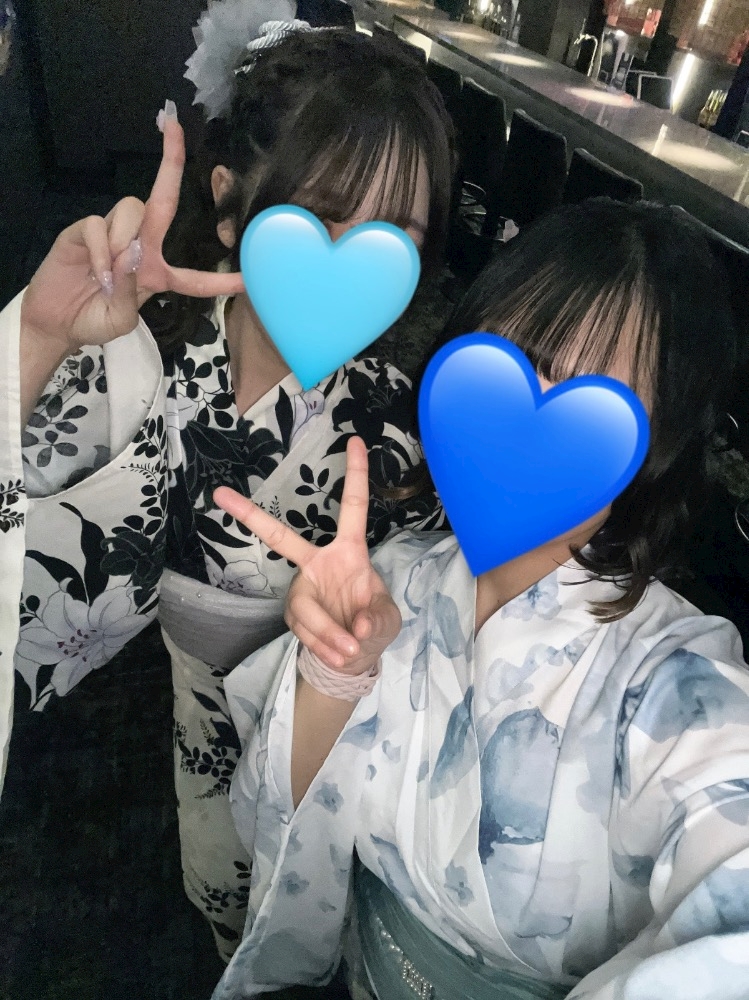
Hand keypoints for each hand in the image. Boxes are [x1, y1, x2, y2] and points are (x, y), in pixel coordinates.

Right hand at [21, 105, 244, 353]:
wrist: (56, 322)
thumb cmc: (93, 320)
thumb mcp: (122, 319)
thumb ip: (132, 292)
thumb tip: (131, 253)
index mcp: (157, 274)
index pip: (195, 279)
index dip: (219, 282)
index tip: (246, 282)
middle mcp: (140, 246)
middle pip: (163, 200)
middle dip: (172, 160)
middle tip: (175, 124)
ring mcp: (112, 233)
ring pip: (133, 211)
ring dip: (124, 241)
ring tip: (107, 275)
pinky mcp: (83, 230)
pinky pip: (98, 226)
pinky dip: (100, 250)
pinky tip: (95, 272)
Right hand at [214, 437, 401, 672]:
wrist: (353, 657)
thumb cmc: (372, 624)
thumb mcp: (387, 620)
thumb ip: (377, 619)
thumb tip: (357, 626)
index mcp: (350, 551)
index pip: (353, 507)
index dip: (355, 474)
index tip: (354, 439)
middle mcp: (318, 563)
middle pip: (280, 538)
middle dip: (250, 516)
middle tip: (220, 494)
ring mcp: (302, 589)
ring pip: (306, 609)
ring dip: (328, 634)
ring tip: (350, 650)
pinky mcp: (293, 614)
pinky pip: (305, 631)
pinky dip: (325, 646)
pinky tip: (340, 654)